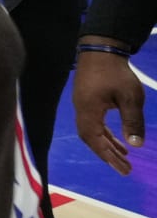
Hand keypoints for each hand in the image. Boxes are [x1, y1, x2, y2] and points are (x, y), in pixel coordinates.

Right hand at [73, 46, 144, 174]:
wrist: (101, 49)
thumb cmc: (116, 73)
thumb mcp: (130, 97)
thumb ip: (132, 121)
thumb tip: (136, 145)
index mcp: (89, 111)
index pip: (95, 140)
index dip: (109, 156)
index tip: (124, 169)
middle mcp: (81, 110)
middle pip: (90, 139)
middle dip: (107, 154)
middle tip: (125, 167)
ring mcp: (82, 105)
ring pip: (91, 131)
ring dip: (106, 144)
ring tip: (123, 155)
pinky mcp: (86, 100)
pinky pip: (92, 123)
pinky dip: (104, 134)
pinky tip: (115, 137)